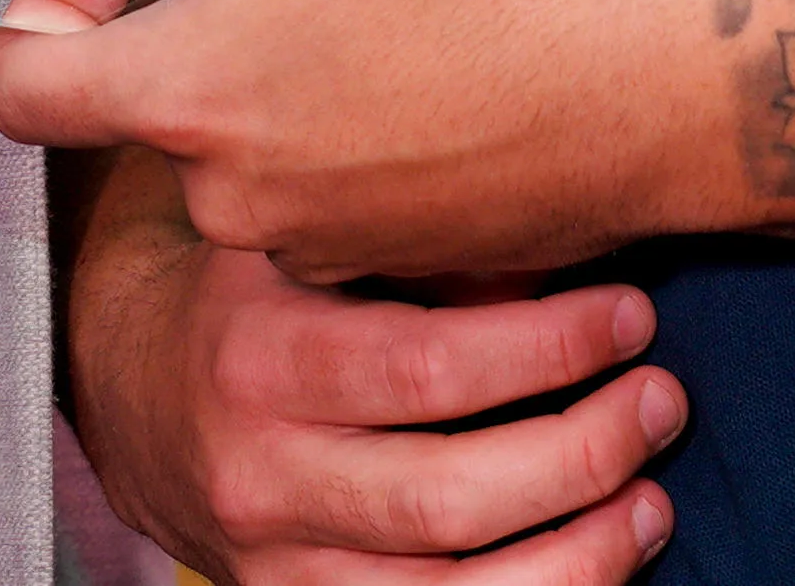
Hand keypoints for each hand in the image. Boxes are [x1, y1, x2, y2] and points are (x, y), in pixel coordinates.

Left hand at [0, 0, 720, 284]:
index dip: (43, 8)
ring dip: (268, 75)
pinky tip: (416, 68)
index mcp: (186, 96)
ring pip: (237, 150)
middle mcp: (229, 195)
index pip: (20, 87)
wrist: (645, 87)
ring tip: (366, 0)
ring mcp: (310, 243)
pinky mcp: (386, 263)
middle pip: (141, 109)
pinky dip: (339, 131)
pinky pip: (317, 193)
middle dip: (185, 19)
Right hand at [61, 143, 682, 584]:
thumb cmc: (257, 296)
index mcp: (259, 357)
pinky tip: (598, 567)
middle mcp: (259, 475)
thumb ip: (419, 247)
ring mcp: (276, 568)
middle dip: (581, 452)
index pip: (424, 366)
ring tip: (652, 502)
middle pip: (446, 497)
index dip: (547, 347)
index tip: (630, 313)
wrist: (133, 395)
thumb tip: (569, 242)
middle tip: (662, 401)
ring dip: (579, 557)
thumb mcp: (306, 244)